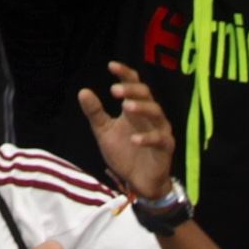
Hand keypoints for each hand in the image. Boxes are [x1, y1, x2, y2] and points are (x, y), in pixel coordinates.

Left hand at [77, 62, 176, 200]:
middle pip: (146, 94)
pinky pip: (160, 139)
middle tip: (114, 90)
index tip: (111, 66)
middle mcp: (150, 116)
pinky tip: (134, 139)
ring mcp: (160, 130)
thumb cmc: (124, 154)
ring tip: (125, 107)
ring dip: (141, 108)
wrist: (138, 183)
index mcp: (135, 109)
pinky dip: (148, 138)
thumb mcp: (104, 132)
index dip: (125, 74)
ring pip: (156, 112)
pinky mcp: (165, 147)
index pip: (134, 85)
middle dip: (131, 89)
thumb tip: (82, 91)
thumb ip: (95, 113)